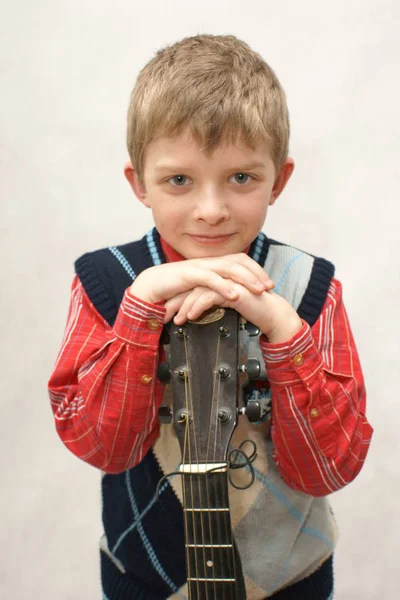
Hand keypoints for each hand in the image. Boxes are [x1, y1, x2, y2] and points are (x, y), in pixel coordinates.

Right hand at [129, 254, 274, 304]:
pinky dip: (223, 286)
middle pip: (238, 262)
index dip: (256, 270)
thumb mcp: (199, 288)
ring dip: (245, 279)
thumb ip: (214, 289)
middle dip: (256, 274)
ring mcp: (199, 266)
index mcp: (212, 264)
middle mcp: (208, 262)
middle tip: (270, 287)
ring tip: (258, 290)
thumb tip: (231, 296)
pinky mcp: (188, 274)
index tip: (269, 284)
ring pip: (228, 268)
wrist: (150, 287)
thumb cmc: (174, 289)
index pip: (240, 261)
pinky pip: (209, 278)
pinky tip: (234, 295)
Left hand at [165, 283, 302, 343]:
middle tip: (165, 315)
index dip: (180, 297)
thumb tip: (195, 311)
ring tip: (176, 320)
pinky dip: (197, 307)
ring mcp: (228, 280)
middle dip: (177, 301)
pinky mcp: (232, 288)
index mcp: (221, 278)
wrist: (273, 315)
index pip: (195, 285)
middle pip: (192, 286)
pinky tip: (190, 317)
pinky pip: (209, 297)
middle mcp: (223, 276)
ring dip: (184, 306)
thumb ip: (214, 302)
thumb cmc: (253, 311)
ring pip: (198, 291)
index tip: (170, 311)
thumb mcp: (229, 305)